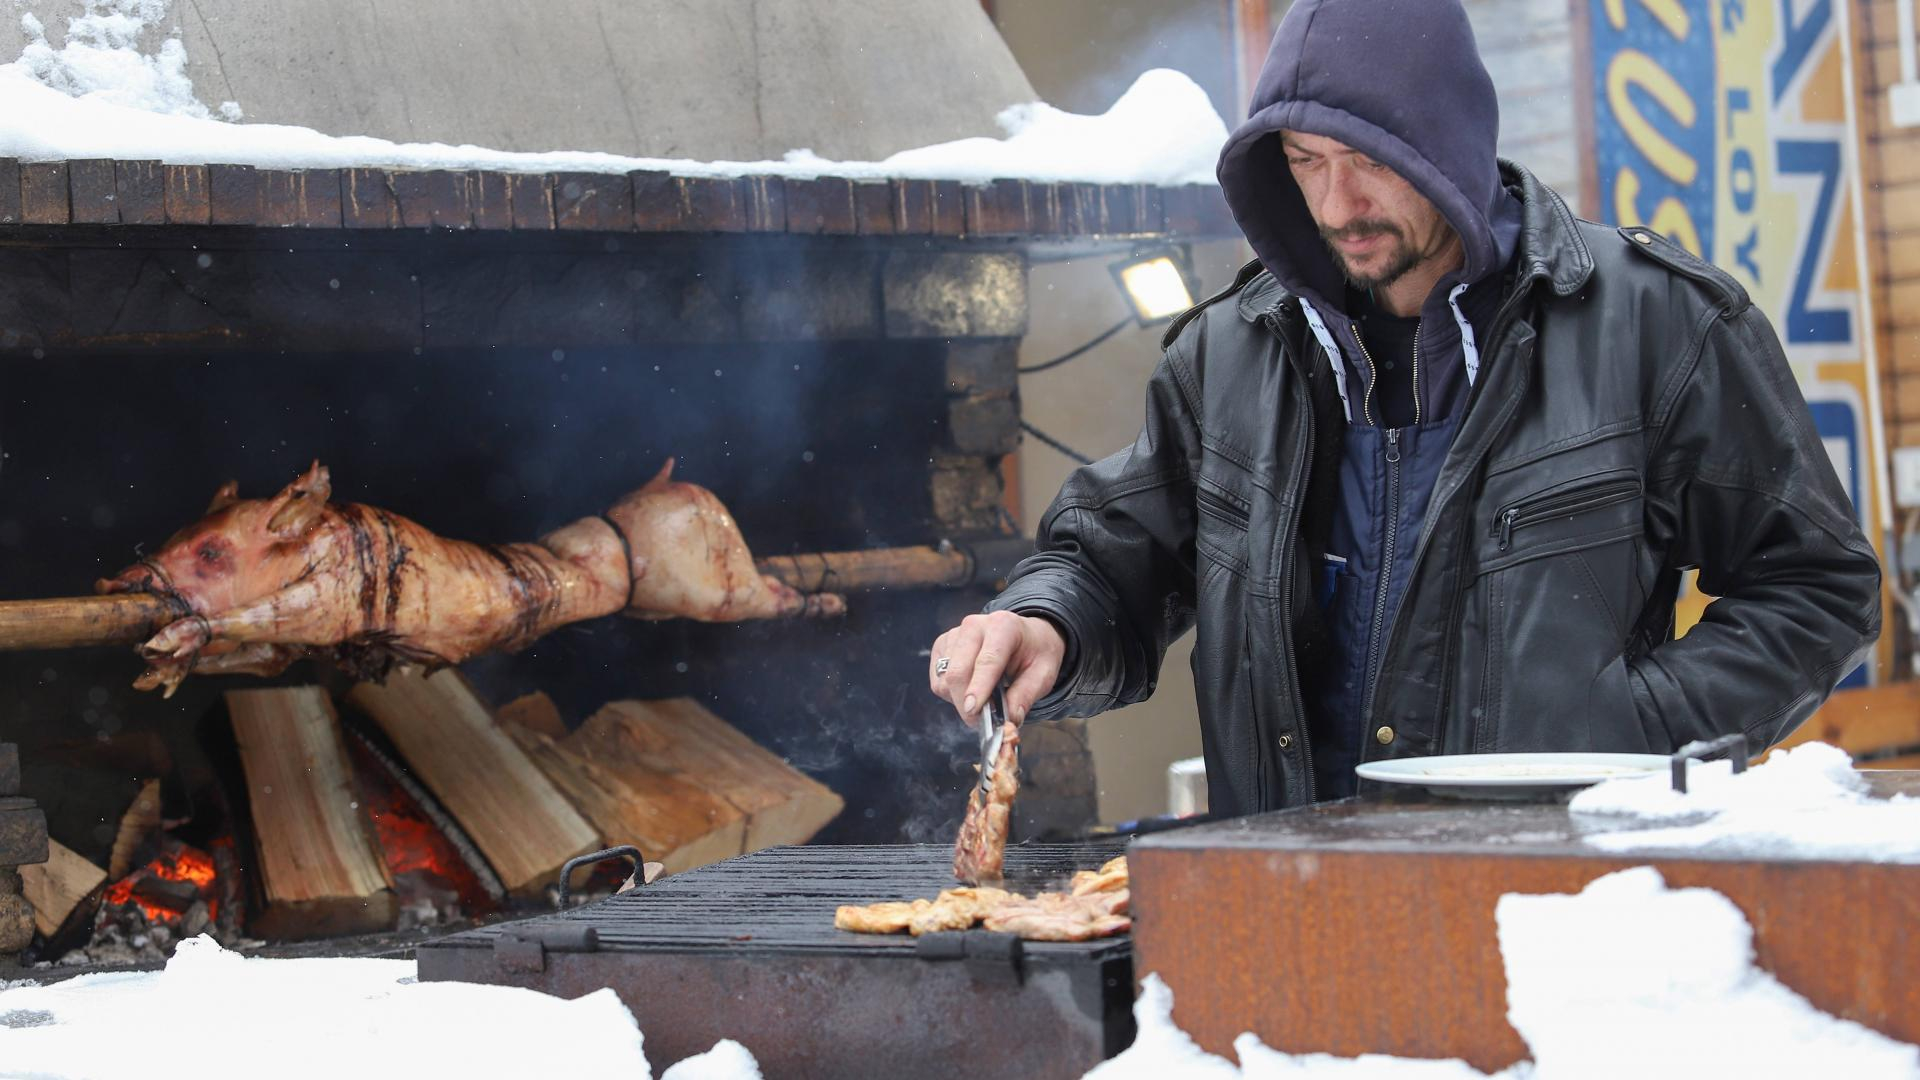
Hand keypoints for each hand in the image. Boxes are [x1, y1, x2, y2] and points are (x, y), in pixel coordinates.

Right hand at [928, 611, 1065, 726]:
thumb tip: (1009, 720)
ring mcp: (954, 635)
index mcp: (1003, 626)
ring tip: (983, 699)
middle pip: (958, 672)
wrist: (1026, 636)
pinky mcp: (942, 646)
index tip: (974, 711)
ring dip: (960, 700)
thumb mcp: (1043, 674)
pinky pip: (938, 681)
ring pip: (945, 680)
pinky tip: (971, 688)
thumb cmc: (1034, 653)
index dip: (979, 688)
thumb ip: (1026, 695)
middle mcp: (974, 626)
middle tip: (981, 722)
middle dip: (966, 703)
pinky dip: (951, 694)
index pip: (987, 661)